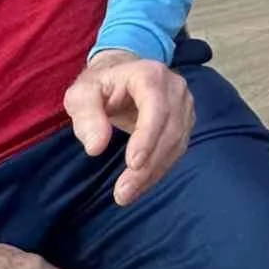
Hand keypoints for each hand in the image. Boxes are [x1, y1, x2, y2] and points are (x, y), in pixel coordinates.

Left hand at [63, 50, 193, 204]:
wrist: (122, 75)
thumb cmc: (101, 85)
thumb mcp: (82, 94)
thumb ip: (86, 116)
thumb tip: (96, 147)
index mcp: (150, 75)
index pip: (156, 107)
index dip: (147, 136)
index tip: (133, 164)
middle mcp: (175, 88)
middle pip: (169, 130)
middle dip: (148, 165)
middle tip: (123, 193)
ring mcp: (185, 105)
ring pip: (177, 144)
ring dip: (154, 172)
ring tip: (127, 194)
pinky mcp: (186, 122)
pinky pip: (178, 149)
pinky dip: (159, 169)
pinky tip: (141, 183)